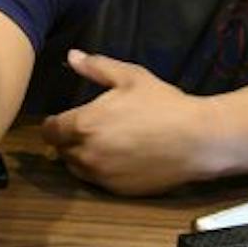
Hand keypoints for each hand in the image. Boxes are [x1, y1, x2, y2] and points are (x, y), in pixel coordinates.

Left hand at [38, 50, 218, 195]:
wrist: (197, 140)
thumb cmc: (163, 104)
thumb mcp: (131, 77)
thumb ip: (97, 67)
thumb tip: (73, 56)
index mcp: (83, 125)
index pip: (50, 131)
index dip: (54, 125)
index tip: (63, 120)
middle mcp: (86, 154)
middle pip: (61, 151)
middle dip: (68, 141)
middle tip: (87, 131)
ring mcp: (101, 175)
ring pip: (76, 168)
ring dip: (81, 157)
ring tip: (102, 145)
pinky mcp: (117, 190)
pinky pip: (97, 182)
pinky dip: (101, 171)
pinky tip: (119, 159)